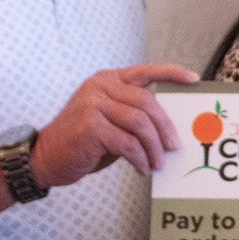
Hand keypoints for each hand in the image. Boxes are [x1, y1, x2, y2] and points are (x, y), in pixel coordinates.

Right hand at [30, 63, 197, 184]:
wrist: (45, 158)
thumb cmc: (82, 141)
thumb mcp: (109, 120)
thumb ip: (133, 115)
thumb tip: (169, 128)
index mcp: (106, 80)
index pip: (145, 71)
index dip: (171, 73)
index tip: (193, 79)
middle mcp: (99, 87)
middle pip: (147, 102)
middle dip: (165, 126)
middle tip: (174, 146)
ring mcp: (93, 105)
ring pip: (140, 123)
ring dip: (154, 147)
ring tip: (157, 163)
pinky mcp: (91, 127)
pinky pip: (128, 143)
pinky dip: (140, 158)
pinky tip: (142, 168)